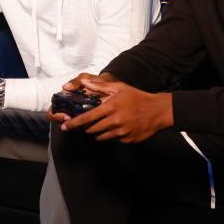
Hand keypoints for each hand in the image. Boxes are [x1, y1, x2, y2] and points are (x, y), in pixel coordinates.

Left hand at [58, 73, 172, 142]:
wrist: (157, 111)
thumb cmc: (137, 97)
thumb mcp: (119, 88)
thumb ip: (99, 87)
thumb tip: (83, 82)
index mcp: (110, 108)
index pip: (87, 118)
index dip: (74, 123)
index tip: (65, 126)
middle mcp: (114, 122)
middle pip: (92, 129)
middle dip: (86, 127)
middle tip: (85, 124)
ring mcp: (121, 133)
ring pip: (101, 136)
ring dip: (97, 132)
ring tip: (102, 124)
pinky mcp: (127, 140)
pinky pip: (113, 139)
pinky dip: (111, 134)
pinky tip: (117, 127)